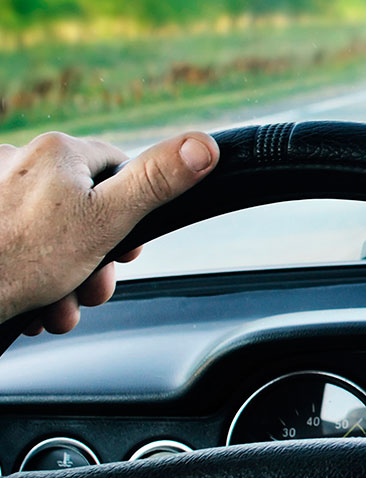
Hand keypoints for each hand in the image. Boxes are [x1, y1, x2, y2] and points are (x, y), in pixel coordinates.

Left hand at [0, 131, 218, 333]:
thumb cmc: (20, 259)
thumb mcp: (107, 221)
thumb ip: (157, 182)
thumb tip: (205, 144)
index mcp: (59, 152)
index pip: (120, 173)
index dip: (131, 217)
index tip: (125, 250)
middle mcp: (23, 161)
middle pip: (86, 210)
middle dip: (95, 261)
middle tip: (89, 289)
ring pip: (54, 235)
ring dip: (65, 280)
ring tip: (56, 305)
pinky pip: (21, 245)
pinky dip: (32, 277)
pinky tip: (31, 301)